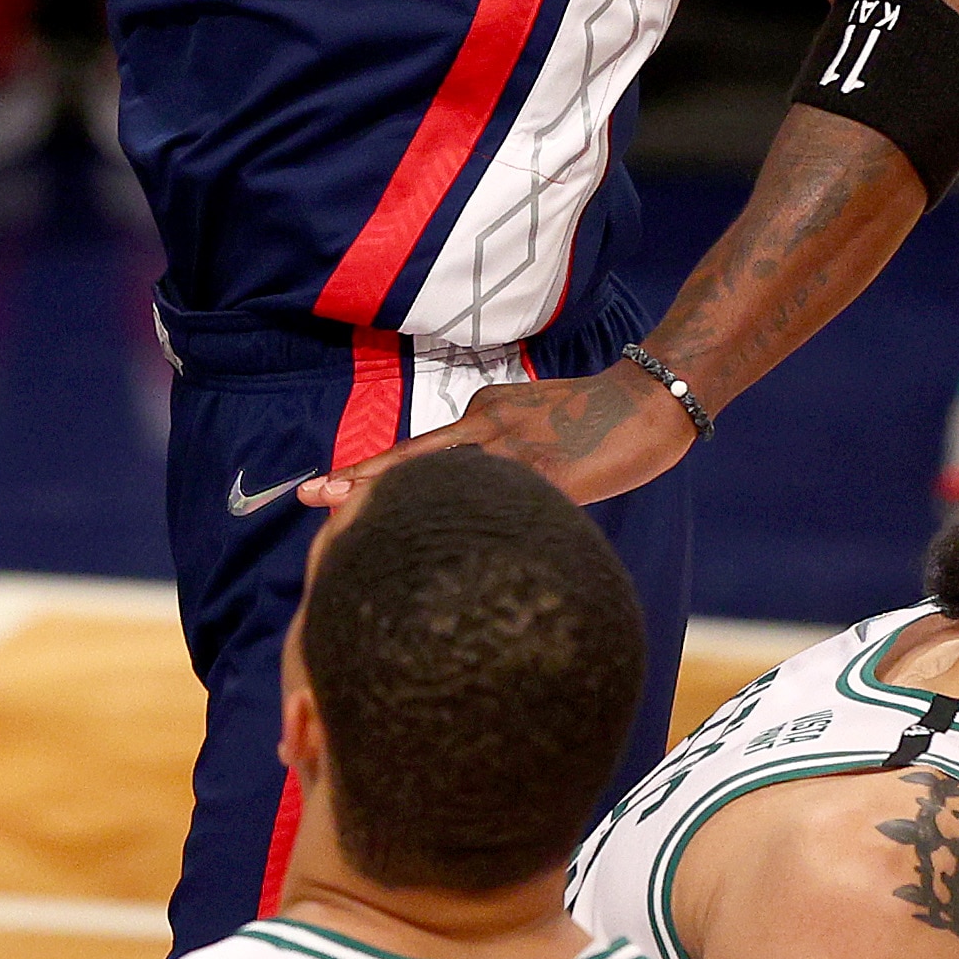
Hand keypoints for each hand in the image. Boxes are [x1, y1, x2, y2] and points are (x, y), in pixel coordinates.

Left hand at [299, 361, 697, 515]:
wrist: (648, 399)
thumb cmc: (593, 414)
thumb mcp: (528, 414)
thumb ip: (493, 440)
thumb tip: (468, 473)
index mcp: (482, 414)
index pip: (417, 451)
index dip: (369, 470)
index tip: (321, 484)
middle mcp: (488, 427)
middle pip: (414, 461)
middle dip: (361, 481)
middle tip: (311, 496)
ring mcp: (516, 453)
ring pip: (447, 483)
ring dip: (403, 504)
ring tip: (351, 521)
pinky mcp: (548, 477)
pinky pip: (505, 509)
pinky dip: (480, 529)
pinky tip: (454, 558)